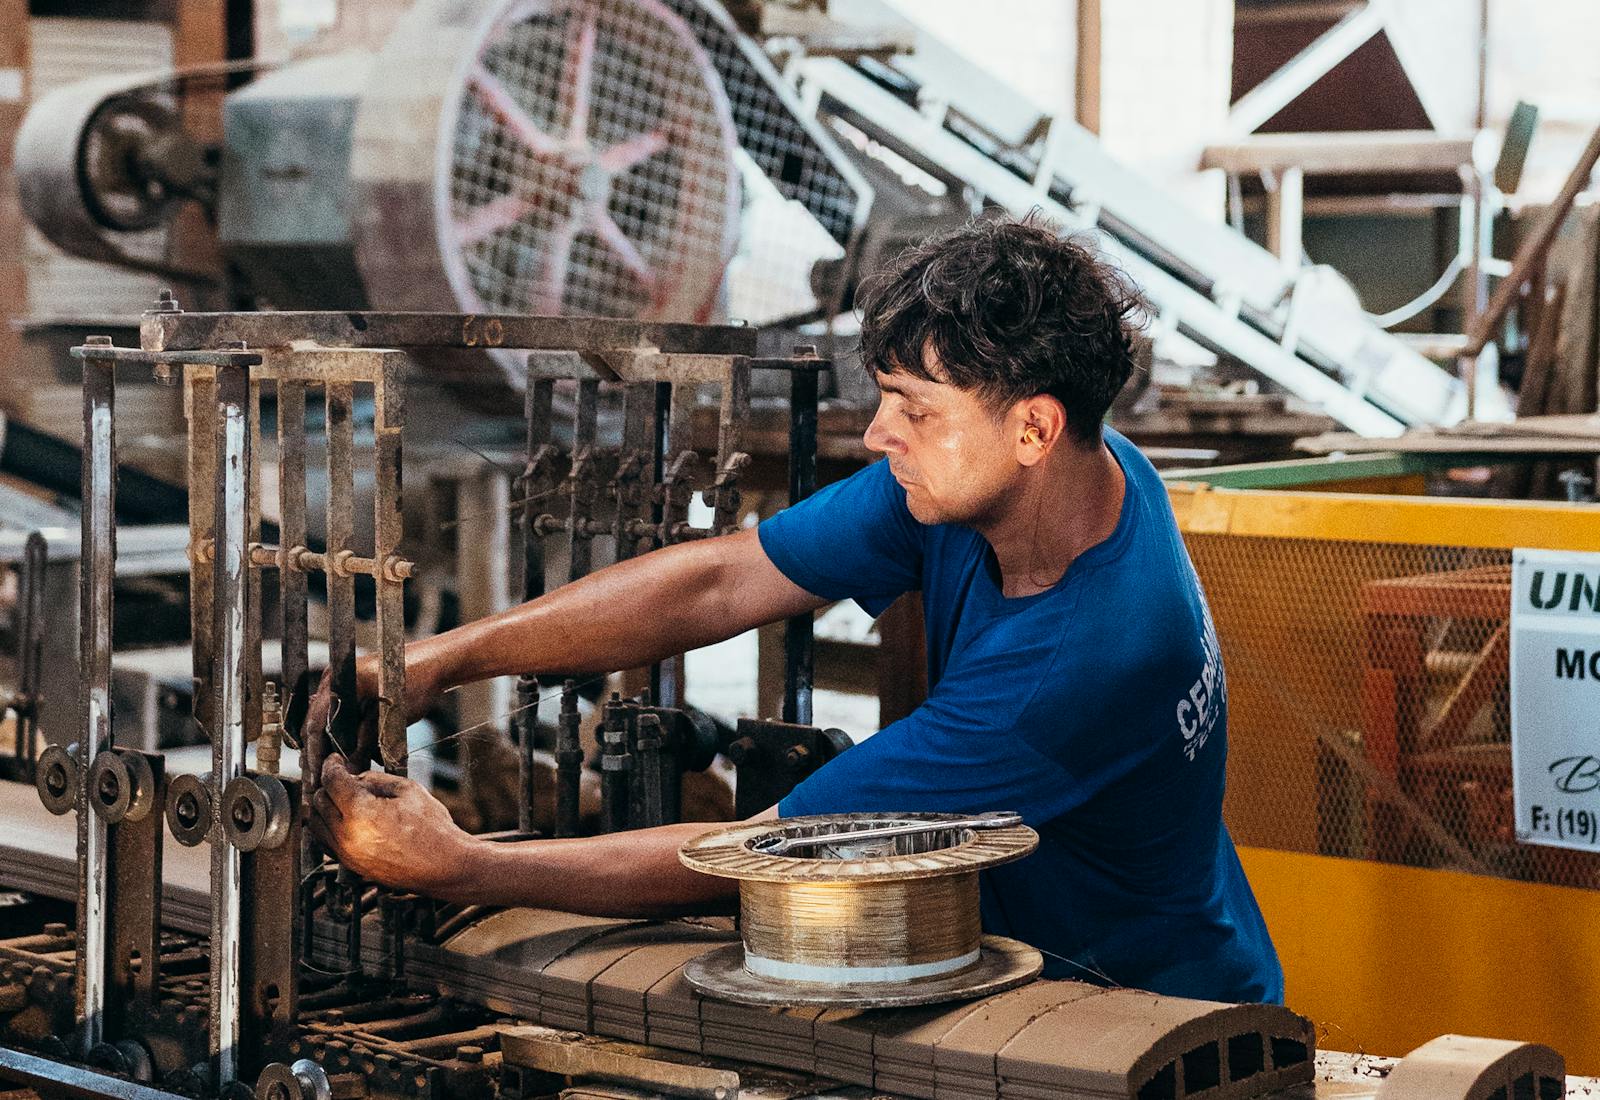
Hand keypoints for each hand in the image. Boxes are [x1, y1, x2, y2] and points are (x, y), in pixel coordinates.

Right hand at [301, 656, 442, 767]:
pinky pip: (347, 716)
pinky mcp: (355, 689)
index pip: (316, 723)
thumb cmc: (417, 684)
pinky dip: (355, 735)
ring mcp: (344, 683)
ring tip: (351, 770)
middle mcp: (334, 680)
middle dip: (326, 753)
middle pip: (320, 724)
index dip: (315, 753)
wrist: (436, 663)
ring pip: (334, 723)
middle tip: (327, 778)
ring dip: (343, 746)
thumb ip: (365, 743)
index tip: (316, 777)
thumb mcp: (388, 718)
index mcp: (338, 680)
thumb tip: (347, 770)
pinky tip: (368, 754)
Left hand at [308, 755, 477, 896]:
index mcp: (360, 812)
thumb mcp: (409, 790)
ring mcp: (347, 854)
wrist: (445, 867)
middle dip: (329, 784)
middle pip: (319, 801)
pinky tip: (344, 819)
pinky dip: (327, 827)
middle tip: (344, 777)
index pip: (331, 781)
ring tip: (342, 797)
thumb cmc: (433, 828)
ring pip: (316, 824)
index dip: (331, 764)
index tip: (335, 759)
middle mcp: (347, 836)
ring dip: (324, 807)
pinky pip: (325, 842)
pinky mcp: (351, 866)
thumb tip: (356, 779)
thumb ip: (376, 780)